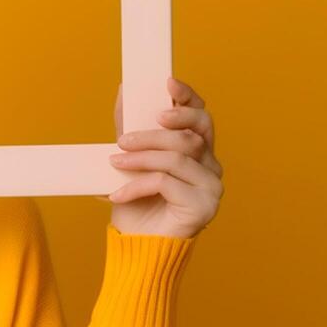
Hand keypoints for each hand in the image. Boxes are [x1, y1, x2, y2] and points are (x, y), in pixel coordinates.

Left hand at [101, 77, 223, 238]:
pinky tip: (118, 193)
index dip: (187, 97)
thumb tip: (125, 90)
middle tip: (125, 137)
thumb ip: (130, 128)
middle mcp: (210, 165)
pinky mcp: (204, 206)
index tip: (167, 82)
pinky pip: (167, 183)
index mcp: (197, 150)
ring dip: (140, 158)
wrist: (138, 244)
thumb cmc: (137, 201)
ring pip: (176, 158)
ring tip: (114, 162)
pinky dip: (137, 185)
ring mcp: (211, 186)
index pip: (200, 115)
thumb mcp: (129, 159)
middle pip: (191, 134)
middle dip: (156, 131)